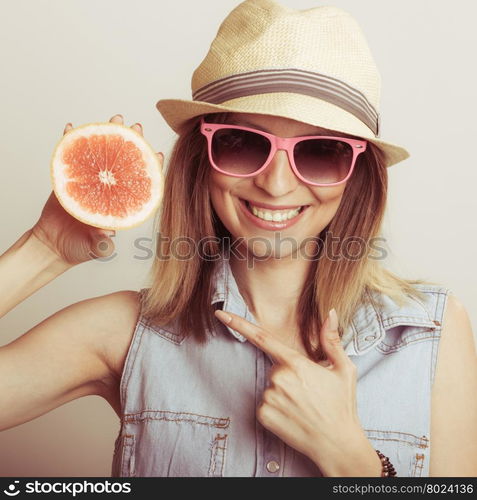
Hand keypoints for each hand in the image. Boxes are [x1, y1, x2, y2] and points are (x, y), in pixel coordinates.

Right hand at [31, 114, 163, 265]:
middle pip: (123, 163)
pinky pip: (70, 158)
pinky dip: (69, 143)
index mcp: (120, 205)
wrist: (53, 246)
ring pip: (100, 155)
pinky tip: (70, 128)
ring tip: (114, 118)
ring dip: (107, 136)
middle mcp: (108, 190)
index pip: (139, 185)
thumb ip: (102, 243)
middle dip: (132, 143)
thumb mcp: (95, 248)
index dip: (150, 170)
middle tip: (136, 126)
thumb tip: (109, 231)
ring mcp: (90, 182)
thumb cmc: (79, 249)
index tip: (157, 154)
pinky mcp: (70, 179)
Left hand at [214, 307, 380, 475]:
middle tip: (308, 392)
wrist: (337, 445)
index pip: (262, 337)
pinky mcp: (263, 415)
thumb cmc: (342, 405)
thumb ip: (331, 339)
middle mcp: (279, 378)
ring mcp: (269, 398)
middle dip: (288, 375)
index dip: (238, 324)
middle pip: (275, 368)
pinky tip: (293, 416)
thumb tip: (330, 313)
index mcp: (296, 363)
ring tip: (303, 407)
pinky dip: (276, 408)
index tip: (219, 314)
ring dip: (283, 393)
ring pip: (270, 387)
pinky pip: (265, 404)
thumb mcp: (344, 369)